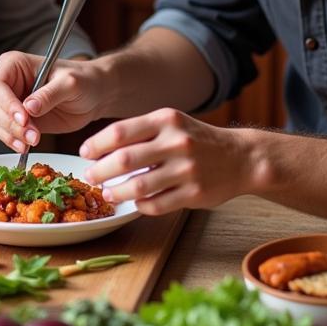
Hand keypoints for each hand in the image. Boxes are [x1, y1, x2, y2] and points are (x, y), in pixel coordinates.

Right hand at [0, 51, 106, 152]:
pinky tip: (26, 146)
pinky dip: (12, 141)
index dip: (6, 103)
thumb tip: (29, 107)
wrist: (94, 97)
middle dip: (8, 122)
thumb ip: (49, 94)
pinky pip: (4, 132)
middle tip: (29, 134)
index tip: (23, 118)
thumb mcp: (70, 83)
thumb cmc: (83, 81)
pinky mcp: (17, 120)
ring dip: (10, 135)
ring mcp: (11, 102)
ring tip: (32, 142)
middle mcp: (8, 82)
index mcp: (15, 64)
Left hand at [79, 108, 250, 214]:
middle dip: (100, 170)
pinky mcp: (194, 194)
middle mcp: (177, 142)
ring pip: (138, 186)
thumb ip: (141, 132)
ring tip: (107, 193)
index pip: (121, 132)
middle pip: (125, 159)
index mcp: (166, 120)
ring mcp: (186, 170)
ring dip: (116, 192)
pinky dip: (140, 205)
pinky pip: (156, 204)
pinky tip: (134, 202)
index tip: (84, 153)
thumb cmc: (197, 139)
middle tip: (89, 176)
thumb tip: (100, 146)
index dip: (97, 144)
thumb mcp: (171, 124)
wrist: (241, 157)